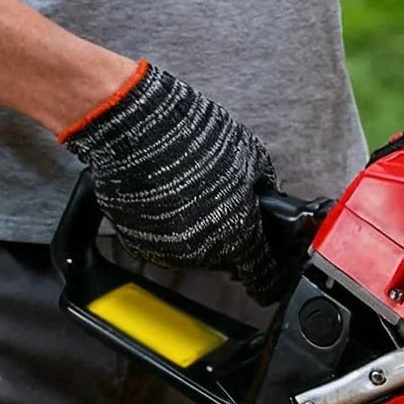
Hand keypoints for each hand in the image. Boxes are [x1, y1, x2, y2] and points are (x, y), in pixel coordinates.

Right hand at [61, 61, 285, 304]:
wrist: (133, 125)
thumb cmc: (193, 137)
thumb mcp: (250, 155)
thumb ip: (264, 186)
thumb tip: (269, 196)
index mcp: (239, 240)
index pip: (263, 278)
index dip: (270, 273)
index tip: (268, 266)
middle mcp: (204, 255)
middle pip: (226, 260)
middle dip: (230, 239)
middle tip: (223, 206)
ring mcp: (168, 252)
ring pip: (193, 252)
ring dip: (197, 232)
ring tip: (188, 193)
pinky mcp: (137, 243)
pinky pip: (161, 242)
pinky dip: (165, 225)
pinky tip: (163, 196)